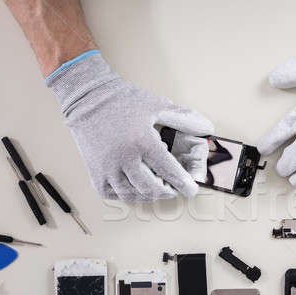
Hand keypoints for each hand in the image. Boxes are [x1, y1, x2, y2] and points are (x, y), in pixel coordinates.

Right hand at [47, 53, 212, 200]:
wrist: (88, 98)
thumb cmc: (122, 101)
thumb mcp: (158, 105)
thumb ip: (185, 118)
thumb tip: (207, 128)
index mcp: (142, 142)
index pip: (170, 172)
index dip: (184, 184)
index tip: (191, 189)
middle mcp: (124, 159)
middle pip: (153, 189)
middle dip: (169, 191)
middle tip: (175, 187)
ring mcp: (108, 170)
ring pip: (136, 195)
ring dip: (151, 194)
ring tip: (159, 186)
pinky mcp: (96, 175)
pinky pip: (117, 195)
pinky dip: (131, 194)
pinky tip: (138, 186)